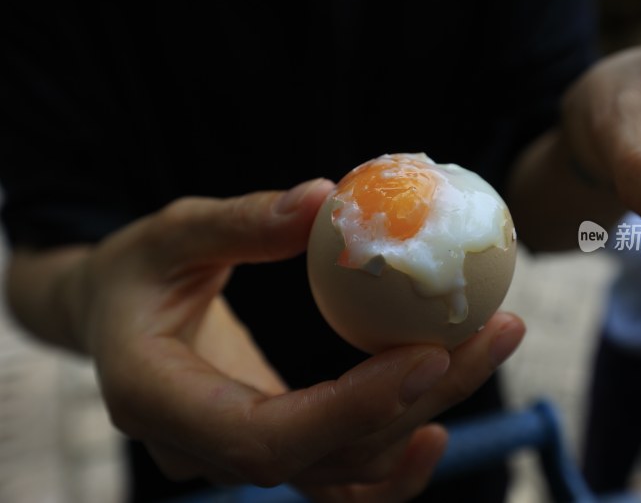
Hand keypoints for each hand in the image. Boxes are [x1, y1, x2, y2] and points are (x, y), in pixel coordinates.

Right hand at [45, 178, 523, 501]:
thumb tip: (326, 197)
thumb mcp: (172, 232)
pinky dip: (393, 458)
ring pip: (345, 468)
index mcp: (159, 400)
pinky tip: (436, 420)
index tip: (430, 355)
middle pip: (327, 455)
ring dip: (425, 413)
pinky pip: (340, 474)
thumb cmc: (136, 270)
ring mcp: (240, 457)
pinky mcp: (274, 446)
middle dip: (418, 400)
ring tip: (490, 342)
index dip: (353, 410)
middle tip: (493, 330)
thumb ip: (240, 222)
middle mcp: (202, 448)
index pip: (266, 437)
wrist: (117, 317)